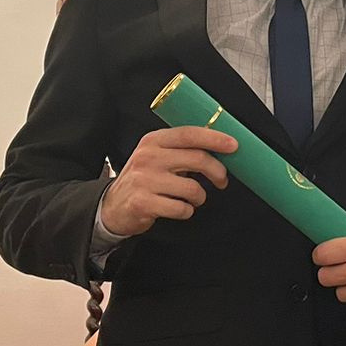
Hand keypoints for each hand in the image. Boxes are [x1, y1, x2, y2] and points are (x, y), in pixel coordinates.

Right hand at [99, 126, 236, 236]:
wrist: (112, 207)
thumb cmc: (143, 180)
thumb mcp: (157, 156)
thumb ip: (181, 150)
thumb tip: (219, 149)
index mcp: (153, 141)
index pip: (188, 134)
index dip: (214, 139)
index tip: (233, 146)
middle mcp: (148, 157)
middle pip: (197, 159)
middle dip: (217, 172)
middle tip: (222, 181)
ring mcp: (144, 180)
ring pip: (192, 188)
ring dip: (199, 197)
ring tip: (192, 199)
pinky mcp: (143, 202)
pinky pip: (181, 209)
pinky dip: (186, 212)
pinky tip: (177, 209)